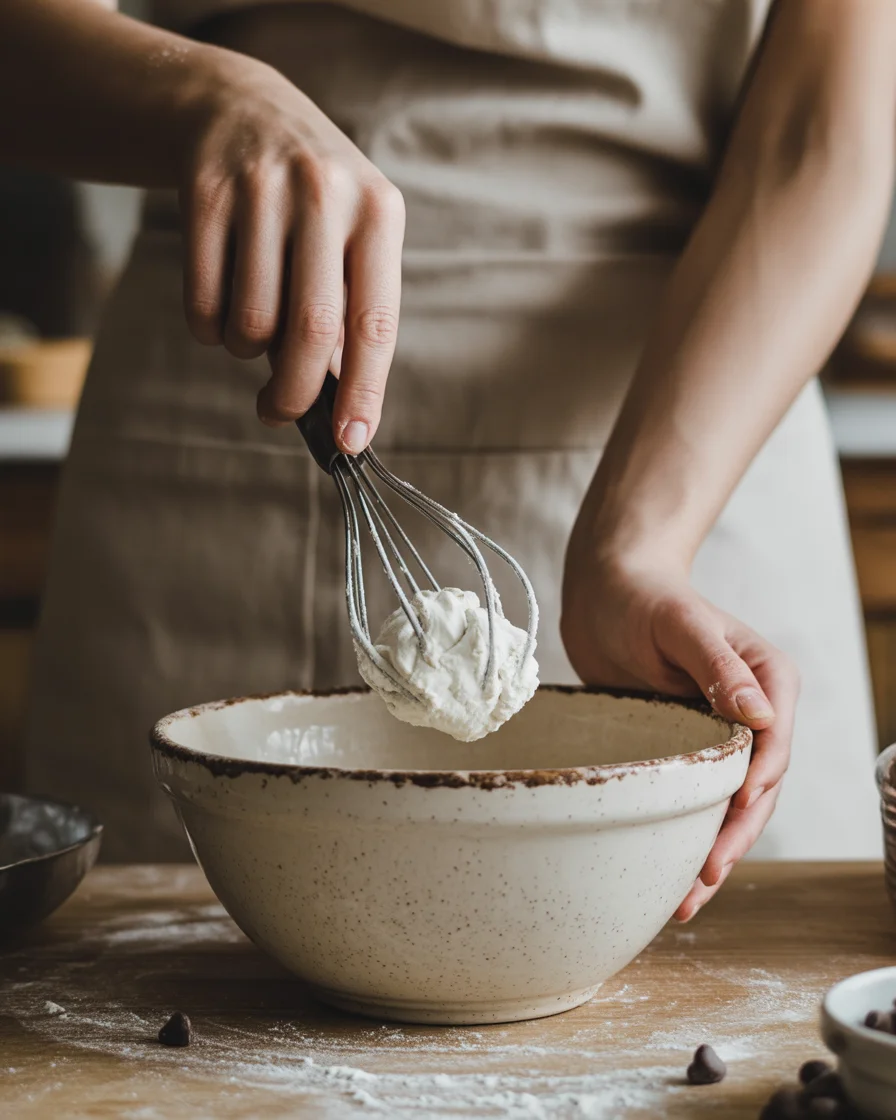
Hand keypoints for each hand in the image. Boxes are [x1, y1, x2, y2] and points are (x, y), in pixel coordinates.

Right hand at [179, 53, 404, 449]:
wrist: (240, 107)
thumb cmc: (311, 202)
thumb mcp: (351, 236)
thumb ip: (353, 311)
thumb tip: (341, 409)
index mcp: (379, 213)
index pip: (375, 323)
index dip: (363, 392)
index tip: (350, 443)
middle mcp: (325, 194)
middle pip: (312, 332)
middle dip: (296, 393)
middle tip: (280, 413)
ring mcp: (262, 189)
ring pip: (251, 324)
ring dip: (247, 351)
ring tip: (254, 326)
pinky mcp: (204, 191)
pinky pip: (203, 303)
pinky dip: (210, 328)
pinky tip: (220, 304)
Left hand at [561, 541, 798, 921]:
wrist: (605, 591)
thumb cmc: (645, 596)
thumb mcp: (683, 623)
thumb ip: (721, 665)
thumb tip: (763, 716)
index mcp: (768, 681)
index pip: (773, 748)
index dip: (754, 793)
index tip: (730, 828)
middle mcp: (752, 713)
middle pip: (755, 789)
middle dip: (733, 838)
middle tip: (702, 881)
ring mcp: (718, 736)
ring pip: (726, 805)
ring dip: (710, 851)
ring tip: (684, 902)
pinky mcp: (683, 750)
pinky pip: (690, 799)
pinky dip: (681, 836)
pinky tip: (666, 876)